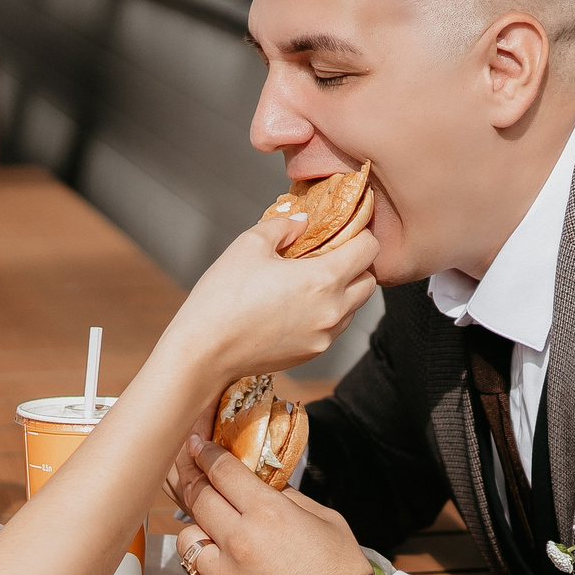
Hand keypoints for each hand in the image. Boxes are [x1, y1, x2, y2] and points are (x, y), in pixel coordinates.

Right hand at [155, 210, 378, 386]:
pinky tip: (298, 304)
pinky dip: (328, 312)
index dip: (359, 234)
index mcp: (323, 279)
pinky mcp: (313, 353)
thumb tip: (303, 222)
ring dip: (344, 290)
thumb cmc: (223, 295)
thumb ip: (284, 226)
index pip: (369, 250)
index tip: (343, 230)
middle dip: (356, 264)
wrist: (204, 351)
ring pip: (355, 307)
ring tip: (310, 280)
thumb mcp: (250, 245)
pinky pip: (336, 328)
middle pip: (369, 281)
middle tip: (328, 254)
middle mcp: (333, 310)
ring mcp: (325, 336)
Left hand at [176, 437, 369, 574]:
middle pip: (197, 498)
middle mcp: (240, 542)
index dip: (206, 454)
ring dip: (199, 533)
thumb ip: (288, 499)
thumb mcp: (325, 520)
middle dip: (193, 481)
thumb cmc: (342, 572)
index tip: (197, 447)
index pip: (222, 471)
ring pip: (187, 541)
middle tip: (193, 476)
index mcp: (268, 513)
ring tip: (216, 538)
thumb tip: (262, 486)